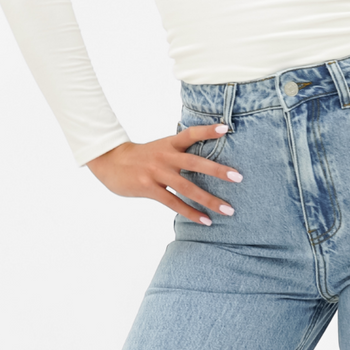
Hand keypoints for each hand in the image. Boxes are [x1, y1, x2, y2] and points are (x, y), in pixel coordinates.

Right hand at [86, 124, 241, 224]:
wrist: (110, 162)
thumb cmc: (140, 158)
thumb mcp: (159, 149)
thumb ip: (178, 153)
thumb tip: (204, 162)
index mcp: (169, 145)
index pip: (190, 134)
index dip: (207, 130)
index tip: (225, 128)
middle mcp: (165, 157)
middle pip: (195, 163)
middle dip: (218, 171)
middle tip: (239, 177)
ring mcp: (157, 173)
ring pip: (188, 188)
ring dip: (210, 200)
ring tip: (228, 210)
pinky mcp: (149, 188)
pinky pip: (174, 203)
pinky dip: (191, 213)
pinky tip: (205, 221)